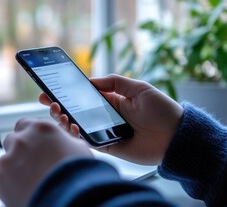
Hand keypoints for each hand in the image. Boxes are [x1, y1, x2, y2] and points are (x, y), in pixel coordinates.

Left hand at [0, 119, 91, 206]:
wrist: (67, 198)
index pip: (25, 124)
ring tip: (30, 180)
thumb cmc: (76, 173)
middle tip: (31, 162)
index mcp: (40, 128)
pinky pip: (1, 178)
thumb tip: (63, 141)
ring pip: (5, 159)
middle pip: (12, 140)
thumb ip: (64, 140)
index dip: (29, 134)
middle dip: (19, 149)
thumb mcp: (78, 147)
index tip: (33, 143)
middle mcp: (21, 140)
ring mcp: (8, 159)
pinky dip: (10, 183)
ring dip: (14, 166)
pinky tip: (24, 188)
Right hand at [39, 74, 183, 164]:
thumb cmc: (161, 110)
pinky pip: (88, 141)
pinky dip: (76, 136)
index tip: (50, 89)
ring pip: (78, 127)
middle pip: (76, 111)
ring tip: (60, 114)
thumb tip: (91, 80)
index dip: (67, 93)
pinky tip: (72, 128)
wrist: (175, 137)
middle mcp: (104, 115)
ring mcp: (105, 131)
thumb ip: (115, 82)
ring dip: (64, 120)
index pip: (83, 95)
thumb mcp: (139, 88)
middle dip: (59, 107)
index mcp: (111, 100)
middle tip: (50, 102)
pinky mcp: (108, 146)